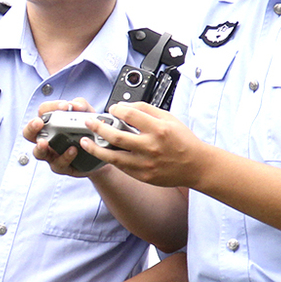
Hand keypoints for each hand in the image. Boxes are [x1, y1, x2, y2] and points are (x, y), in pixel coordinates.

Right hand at [20, 99, 107, 178]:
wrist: (102, 153)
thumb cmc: (88, 131)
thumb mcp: (88, 115)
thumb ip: (81, 106)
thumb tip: (75, 105)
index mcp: (50, 123)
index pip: (43, 112)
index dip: (51, 107)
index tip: (65, 106)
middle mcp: (47, 138)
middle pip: (28, 133)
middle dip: (31, 127)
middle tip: (38, 122)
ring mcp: (52, 154)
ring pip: (38, 152)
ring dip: (40, 147)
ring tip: (44, 142)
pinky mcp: (61, 166)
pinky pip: (58, 164)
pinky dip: (65, 157)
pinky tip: (73, 150)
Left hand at [83, 101, 208, 189]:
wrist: (196, 165)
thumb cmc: (183, 141)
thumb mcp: (169, 118)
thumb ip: (146, 109)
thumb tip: (124, 106)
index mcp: (158, 129)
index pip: (129, 114)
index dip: (116, 109)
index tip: (112, 109)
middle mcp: (150, 147)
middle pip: (115, 135)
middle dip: (97, 127)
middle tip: (88, 122)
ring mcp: (145, 163)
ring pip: (112, 156)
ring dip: (94, 148)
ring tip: (84, 141)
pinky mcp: (142, 176)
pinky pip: (120, 166)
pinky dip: (108, 158)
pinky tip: (102, 152)